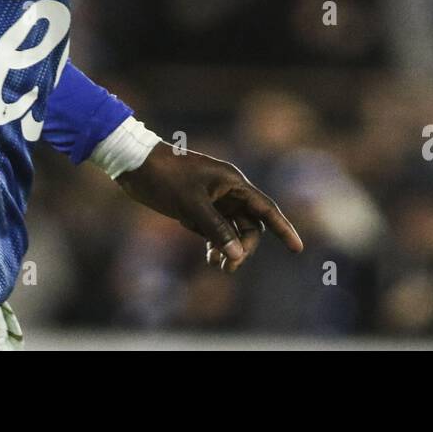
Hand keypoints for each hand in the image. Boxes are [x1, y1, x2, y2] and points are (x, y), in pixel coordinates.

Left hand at [116, 144, 303, 272]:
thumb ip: (216, 230)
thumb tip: (238, 255)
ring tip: (216, 266)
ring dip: (229, 248)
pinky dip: (215, 242)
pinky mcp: (199, 205)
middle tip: (228, 268)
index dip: (284, 228)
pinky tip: (209, 257)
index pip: (266, 209)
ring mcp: (214, 198)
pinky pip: (216, 228)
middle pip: (250, 224)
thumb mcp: (191, 205)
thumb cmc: (165, 178)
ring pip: (233, 228)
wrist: (134, 163)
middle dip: (244, 247)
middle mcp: (228, 190)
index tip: (297, 249)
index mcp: (232, 182)